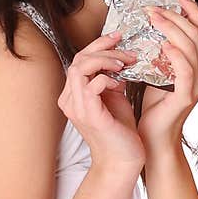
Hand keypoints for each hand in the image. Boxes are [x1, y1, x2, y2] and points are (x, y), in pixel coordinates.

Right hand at [57, 31, 144, 170]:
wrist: (123, 161)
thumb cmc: (120, 131)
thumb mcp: (115, 98)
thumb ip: (111, 79)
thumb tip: (118, 59)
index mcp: (74, 95)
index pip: (80, 59)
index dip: (98, 45)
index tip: (118, 36)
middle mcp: (70, 100)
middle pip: (78, 60)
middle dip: (104, 49)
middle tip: (127, 51)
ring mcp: (77, 108)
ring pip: (80, 68)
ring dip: (105, 61)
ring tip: (124, 63)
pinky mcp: (90, 115)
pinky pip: (91, 86)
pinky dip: (107, 78)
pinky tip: (121, 82)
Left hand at [138, 0, 197, 148]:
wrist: (155, 137)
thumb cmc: (156, 106)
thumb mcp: (159, 72)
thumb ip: (162, 52)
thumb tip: (152, 27)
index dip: (191, 9)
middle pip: (196, 33)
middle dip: (175, 15)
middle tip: (153, 7)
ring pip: (191, 47)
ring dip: (171, 28)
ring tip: (153, 18)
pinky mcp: (187, 96)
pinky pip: (185, 69)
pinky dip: (176, 54)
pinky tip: (163, 44)